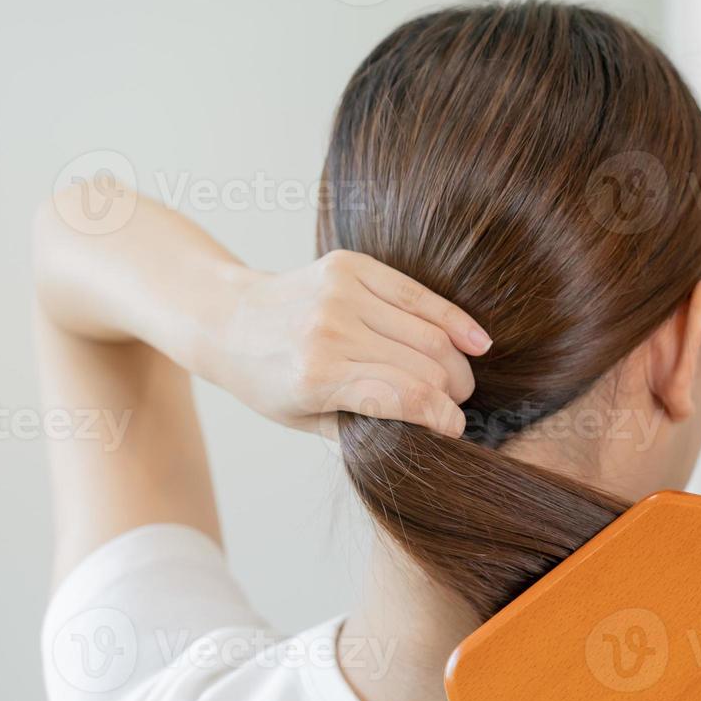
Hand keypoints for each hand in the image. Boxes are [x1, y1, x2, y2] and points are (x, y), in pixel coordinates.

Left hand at [212, 250, 490, 438]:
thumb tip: (425, 433)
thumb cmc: (264, 379)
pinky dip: (453, 320)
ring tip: (458, 380)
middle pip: (425, 366)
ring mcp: (342, 293)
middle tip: (456, 406)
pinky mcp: (351, 267)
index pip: (406, 398)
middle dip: (453, 392)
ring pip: (429, 333)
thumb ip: (363, 430)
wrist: (224, 318)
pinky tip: (477, 341)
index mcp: (317, 376)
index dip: (442, 418)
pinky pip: (419, 295)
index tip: (454, 430)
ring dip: (456, 362)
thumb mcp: (304, 421)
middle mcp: (331, 331)